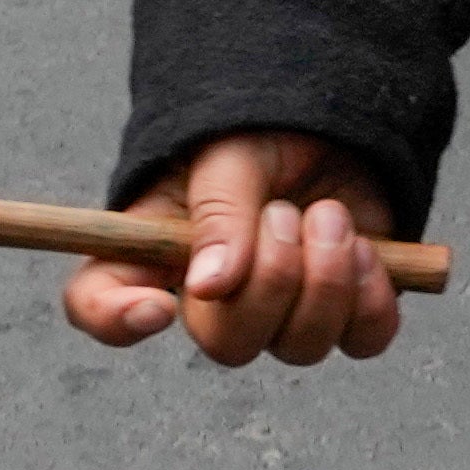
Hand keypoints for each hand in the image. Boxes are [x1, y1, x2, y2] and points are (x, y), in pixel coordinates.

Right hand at [61, 131, 411, 363]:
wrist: (333, 122)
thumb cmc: (261, 132)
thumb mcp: (228, 153)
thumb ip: (219, 213)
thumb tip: (210, 286)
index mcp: (156, 250)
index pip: (99, 304)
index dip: (116, 320)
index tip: (159, 306)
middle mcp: (215, 298)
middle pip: (226, 345)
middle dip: (269, 281)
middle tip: (283, 214)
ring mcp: (284, 314)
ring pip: (300, 347)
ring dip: (324, 279)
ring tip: (328, 215)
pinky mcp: (348, 312)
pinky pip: (363, 339)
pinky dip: (370, 297)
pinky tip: (364, 249)